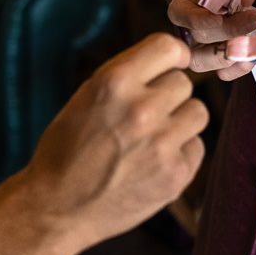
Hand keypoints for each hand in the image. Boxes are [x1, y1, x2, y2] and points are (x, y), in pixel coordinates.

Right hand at [16, 34, 207, 249]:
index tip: (171, 64)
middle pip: (184, 82)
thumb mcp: (86, 97)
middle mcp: (141, 109)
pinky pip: (196, 147)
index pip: (168, 46)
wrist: (57, 208)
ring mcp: (161, 145)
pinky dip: (180, 153)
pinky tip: (153, 162)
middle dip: (168, 95)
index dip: (174, 55)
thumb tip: (170, 60)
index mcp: (114, 82)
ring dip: (180, 121)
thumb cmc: (66, 149)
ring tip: (153, 136)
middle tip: (147, 113)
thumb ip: (127, 76)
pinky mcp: (174, 176)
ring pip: (198, 112)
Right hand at [167, 0, 255, 81]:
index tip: (218, 18)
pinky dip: (237, 69)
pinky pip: (222, 71)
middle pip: (201, 38)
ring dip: (231, 55)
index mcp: (184, 1)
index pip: (181, 14)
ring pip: (205, 61)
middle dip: (230, 32)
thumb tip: (247, 0)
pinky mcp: (218, 55)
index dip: (197, 20)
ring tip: (254, 44)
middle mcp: (189, 27)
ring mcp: (202, 44)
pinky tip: (253, 57)